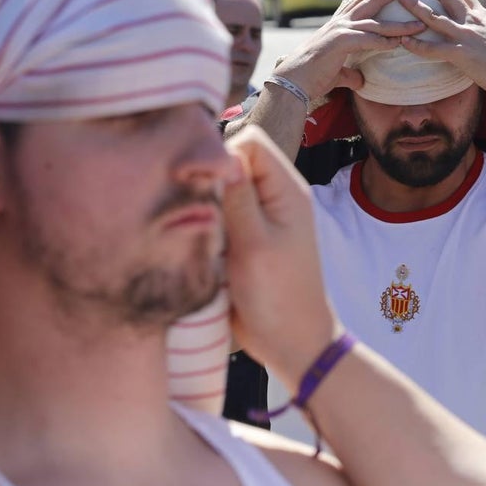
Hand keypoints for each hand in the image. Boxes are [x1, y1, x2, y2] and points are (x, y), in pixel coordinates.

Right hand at [220, 125, 341, 387]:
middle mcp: (272, 198)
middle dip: (208, 180)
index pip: (249, 141)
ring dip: (204, 206)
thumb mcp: (254, 243)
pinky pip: (217, 217)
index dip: (222, 154)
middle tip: (194, 211)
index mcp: (284, 190)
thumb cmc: (278, 297)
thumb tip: (220, 153)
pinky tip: (196, 243)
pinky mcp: (242, 239)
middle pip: (231, 164)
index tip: (202, 183)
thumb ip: (238, 196)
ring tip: (195, 230)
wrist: (291, 344)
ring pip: (220, 192)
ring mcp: (257, 219)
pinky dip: (205, 226)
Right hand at [274, 0, 426, 99]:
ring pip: (376, 23)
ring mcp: (340, 31)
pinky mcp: (339, 42)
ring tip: (420, 20)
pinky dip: (383, 41)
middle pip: (372, 1)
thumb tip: (360, 81)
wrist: (292, 81)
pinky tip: (398, 44)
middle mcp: (341, 23)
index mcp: (340, 25)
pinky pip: (367, 40)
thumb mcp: (336, 73)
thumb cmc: (311, 76)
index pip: (361, 0)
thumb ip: (350, 74)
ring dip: (400, 23)